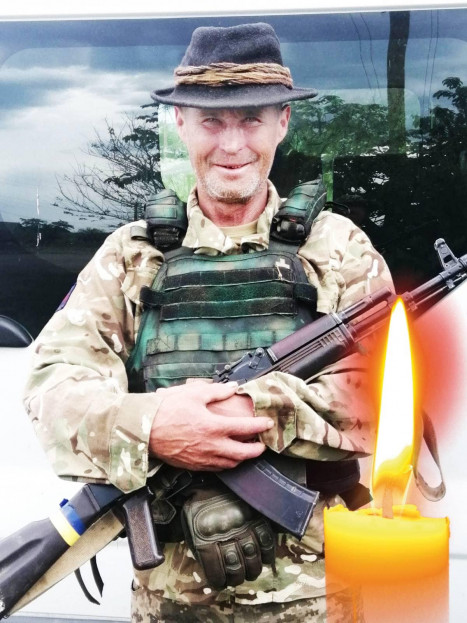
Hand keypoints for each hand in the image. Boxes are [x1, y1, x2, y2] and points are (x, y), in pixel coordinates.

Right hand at [149, 381, 272, 470]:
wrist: (144, 430)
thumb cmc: (166, 410)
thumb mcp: (193, 394)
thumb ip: (217, 391)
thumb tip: (233, 387)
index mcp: (213, 427)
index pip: (245, 428)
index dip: (260, 426)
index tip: (268, 423)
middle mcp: (211, 446)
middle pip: (243, 453)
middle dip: (257, 450)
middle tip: (263, 445)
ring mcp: (202, 458)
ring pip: (230, 464)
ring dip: (242, 458)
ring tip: (247, 451)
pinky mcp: (193, 465)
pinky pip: (216, 468)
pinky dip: (226, 464)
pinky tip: (227, 458)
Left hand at [182, 486, 274, 588]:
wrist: (208, 480)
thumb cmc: (198, 509)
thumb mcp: (190, 530)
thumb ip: (202, 551)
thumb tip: (216, 572)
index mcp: (204, 537)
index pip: (216, 570)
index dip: (219, 581)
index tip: (221, 583)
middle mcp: (224, 532)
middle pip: (236, 566)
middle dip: (237, 577)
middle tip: (238, 578)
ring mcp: (242, 523)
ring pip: (252, 555)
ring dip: (253, 569)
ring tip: (251, 571)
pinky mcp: (254, 515)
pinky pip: (265, 538)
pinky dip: (268, 553)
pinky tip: (265, 559)